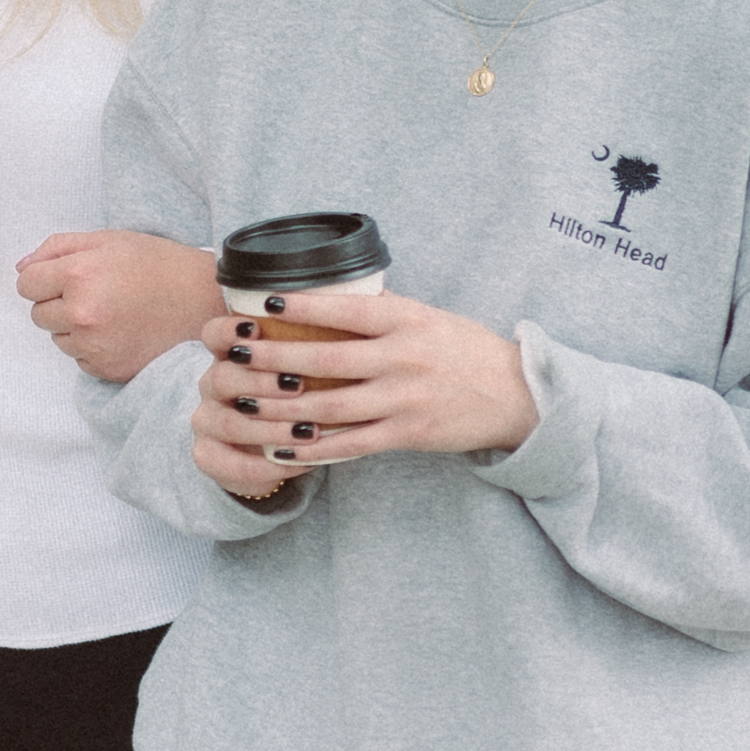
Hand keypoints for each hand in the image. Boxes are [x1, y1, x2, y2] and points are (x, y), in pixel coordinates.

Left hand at [17, 229, 221, 384]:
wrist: (205, 301)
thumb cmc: (159, 265)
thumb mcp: (108, 239)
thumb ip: (57, 248)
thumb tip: (22, 267)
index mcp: (78, 275)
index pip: (26, 285)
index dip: (44, 279)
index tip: (66, 278)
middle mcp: (80, 314)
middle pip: (38, 314)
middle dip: (58, 303)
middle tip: (96, 293)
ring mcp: (93, 346)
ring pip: (58, 339)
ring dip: (75, 328)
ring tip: (113, 313)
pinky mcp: (107, 370)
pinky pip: (80, 360)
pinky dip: (93, 349)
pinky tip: (121, 332)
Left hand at [188, 282, 536, 490]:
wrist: (514, 393)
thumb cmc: (463, 350)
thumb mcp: (425, 318)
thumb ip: (379, 315)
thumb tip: (321, 303)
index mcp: (406, 321)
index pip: (344, 310)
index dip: (300, 307)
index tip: (262, 302)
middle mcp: (403, 358)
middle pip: (324, 360)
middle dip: (273, 358)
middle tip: (235, 353)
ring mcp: (404, 399)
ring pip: (329, 407)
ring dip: (281, 407)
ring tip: (245, 402)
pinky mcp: (407, 434)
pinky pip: (351, 445)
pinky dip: (313, 448)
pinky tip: (282, 446)